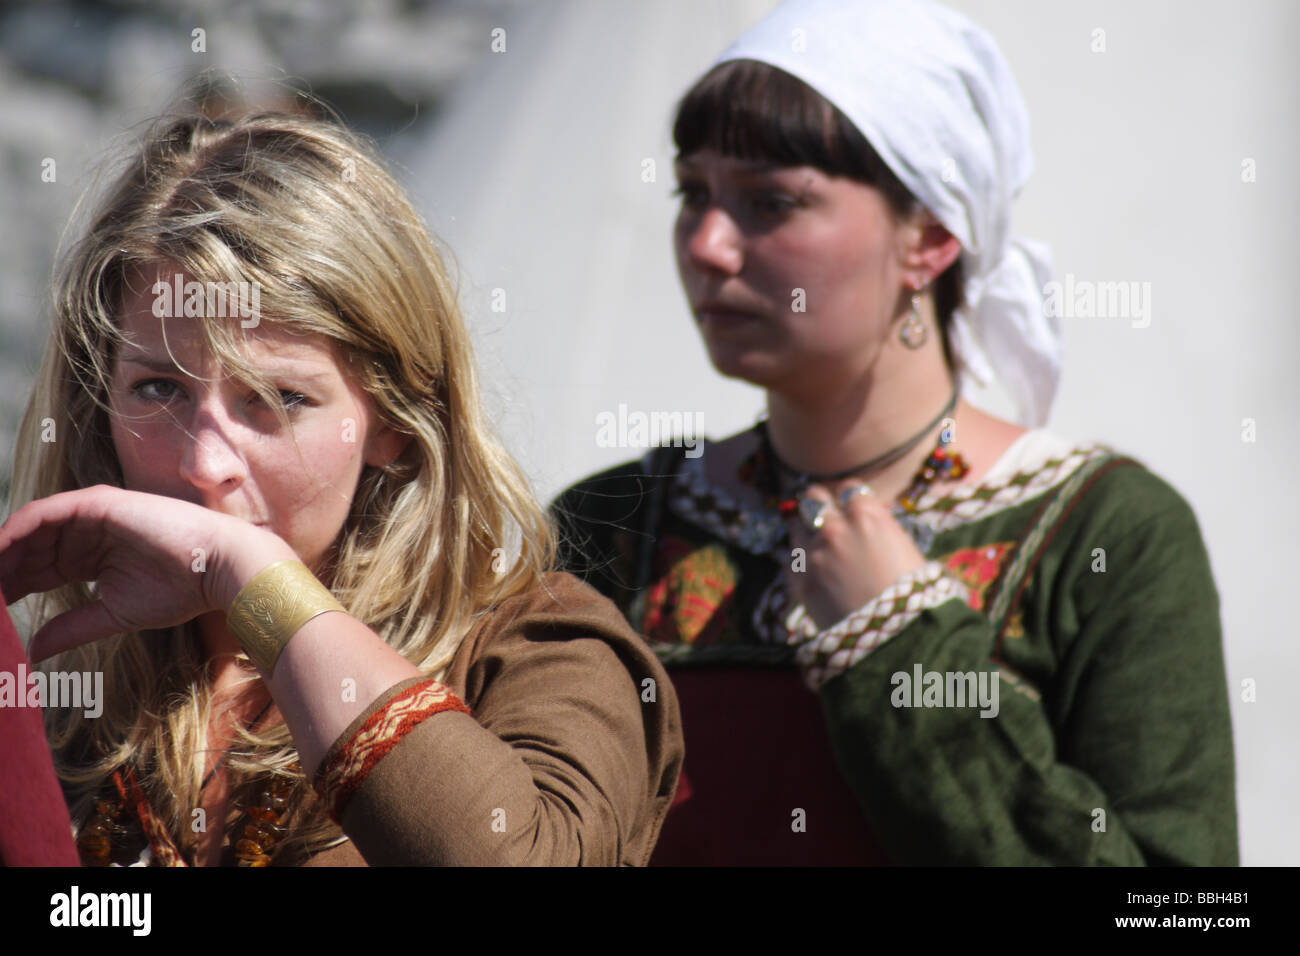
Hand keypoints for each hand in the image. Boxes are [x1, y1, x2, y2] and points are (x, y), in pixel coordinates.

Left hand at [0, 485, 293, 661]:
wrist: (219, 568)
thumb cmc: (182, 589)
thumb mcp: (115, 614)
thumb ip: (73, 626)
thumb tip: (34, 651)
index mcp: (93, 555)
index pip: (38, 569)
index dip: (10, 588)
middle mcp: (87, 531)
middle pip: (28, 548)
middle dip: (1, 571)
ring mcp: (91, 514)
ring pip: (30, 530)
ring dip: (2, 553)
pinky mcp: (97, 502)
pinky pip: (43, 514)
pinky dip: (16, 531)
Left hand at [781, 480, 929, 631]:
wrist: (897, 639)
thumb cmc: (916, 596)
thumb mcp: (909, 552)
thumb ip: (883, 531)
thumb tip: (873, 525)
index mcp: (867, 516)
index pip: (847, 488)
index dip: (849, 497)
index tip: (850, 505)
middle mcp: (834, 528)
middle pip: (813, 498)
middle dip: (818, 504)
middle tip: (823, 515)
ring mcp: (813, 555)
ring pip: (796, 527)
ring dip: (805, 532)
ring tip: (816, 546)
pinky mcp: (800, 583)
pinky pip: (789, 560)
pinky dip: (798, 563)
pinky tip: (811, 571)